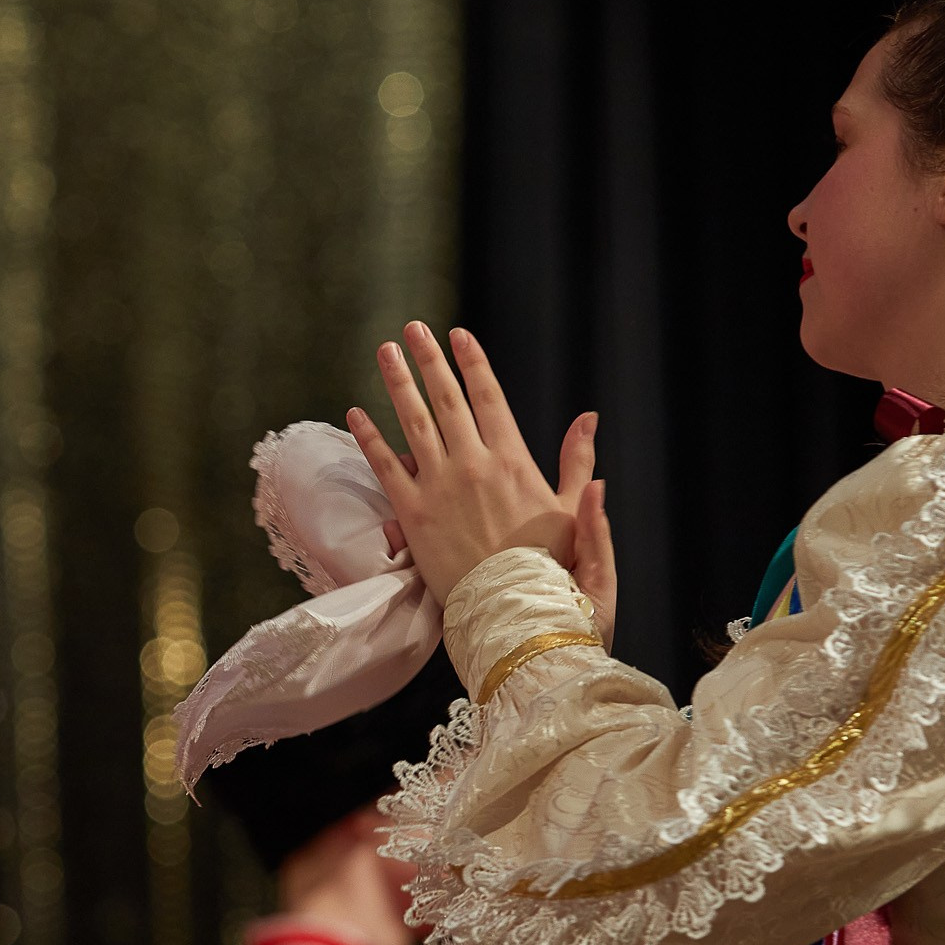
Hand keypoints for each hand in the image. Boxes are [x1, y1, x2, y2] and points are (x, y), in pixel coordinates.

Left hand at [347, 322, 615, 632]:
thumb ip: (577, 461)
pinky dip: (369, 438)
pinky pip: (386, 467)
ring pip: (413, 422)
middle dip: (429, 360)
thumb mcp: (572, 511)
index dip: (472, 364)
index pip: (489, 398)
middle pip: (447, 400)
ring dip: (398, 383)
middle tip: (413, 329)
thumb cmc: (549, 568)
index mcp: (512, 461)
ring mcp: (439, 488)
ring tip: (386, 351)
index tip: (458, 335)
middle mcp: (473, 465)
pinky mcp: (412, 514)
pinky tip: (355, 413)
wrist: (513, 614)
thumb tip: (589, 418)